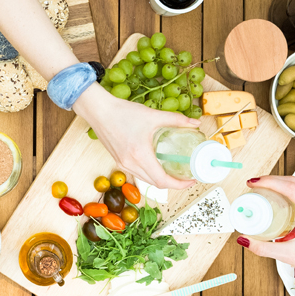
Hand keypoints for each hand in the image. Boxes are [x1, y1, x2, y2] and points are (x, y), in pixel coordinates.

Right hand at [77, 86, 198, 189]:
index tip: (190, 180)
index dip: (179, 184)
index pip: (162, 181)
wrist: (99, 111)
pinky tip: (156, 163)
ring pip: (146, 180)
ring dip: (160, 179)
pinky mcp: (118, 161)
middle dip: (173, 183)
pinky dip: (149, 173)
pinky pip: (137, 174)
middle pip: (155, 184)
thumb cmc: (122, 112)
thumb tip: (195, 123)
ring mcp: (122, 164)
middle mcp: (130, 164)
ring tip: (173, 170)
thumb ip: (176, 120)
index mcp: (140, 155)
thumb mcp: (153, 115)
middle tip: (185, 175)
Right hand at [236, 176, 294, 280]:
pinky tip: (279, 195)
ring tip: (264, 186)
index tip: (253, 183)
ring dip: (281, 182)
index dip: (269, 182)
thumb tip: (244, 240)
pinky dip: (290, 189)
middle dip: (272, 179)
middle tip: (254, 183)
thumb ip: (264, 248)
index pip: (291, 188)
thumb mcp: (289, 256)